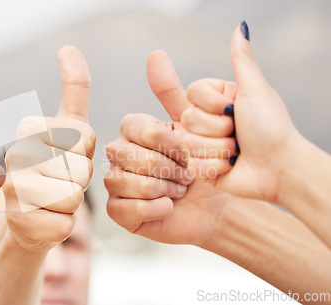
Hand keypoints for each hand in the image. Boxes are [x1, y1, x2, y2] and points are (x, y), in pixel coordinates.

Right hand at [3, 46, 94, 251]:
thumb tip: (68, 48)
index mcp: (27, 128)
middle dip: (79, 179)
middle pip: (82, 169)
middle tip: (58, 180)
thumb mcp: (70, 126)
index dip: (85, 151)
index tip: (65, 154)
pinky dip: (63, 224)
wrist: (31, 214)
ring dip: (72, 202)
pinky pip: (66, 224)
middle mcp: (15, 155)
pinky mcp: (19, 224)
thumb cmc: (55, 167)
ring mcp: (14, 191)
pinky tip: (45, 219)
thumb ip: (74, 88)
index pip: (85, 138)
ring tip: (52, 199)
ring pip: (75, 197)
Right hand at [105, 51, 231, 245]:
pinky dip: (152, 208)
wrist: (226, 205)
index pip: (133, 125)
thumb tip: (155, 54)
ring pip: (120, 181)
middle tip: (188, 174)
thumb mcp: (198, 121)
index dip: (163, 139)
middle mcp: (122, 155)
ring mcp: (120, 184)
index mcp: (136, 132)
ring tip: (181, 190)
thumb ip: (172, 90)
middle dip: (162, 166)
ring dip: (158, 187)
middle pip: (122, 153)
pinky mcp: (122, 213)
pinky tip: (170, 207)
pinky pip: (122, 209)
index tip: (189, 150)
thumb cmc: (216, 161)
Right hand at [181, 22, 302, 202]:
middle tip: (237, 133)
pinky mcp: (201, 167)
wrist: (279, 167)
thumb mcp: (254, 90)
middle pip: (188, 118)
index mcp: (217, 100)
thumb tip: (240, 27)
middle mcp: (207, 121)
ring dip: (218, 148)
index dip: (210, 103)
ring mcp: (202, 144)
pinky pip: (193, 165)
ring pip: (189, 143)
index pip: (192, 93)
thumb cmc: (271, 128)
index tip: (233, 109)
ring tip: (237, 151)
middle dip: (217, 128)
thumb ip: (241, 60)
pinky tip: (231, 165)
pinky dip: (216, 166)